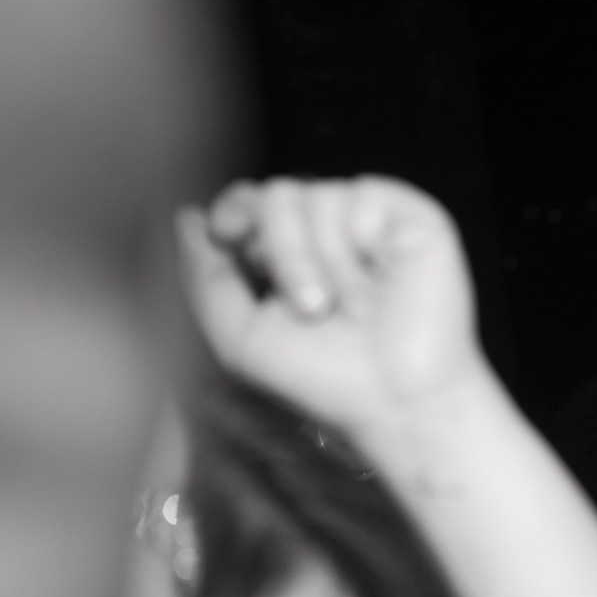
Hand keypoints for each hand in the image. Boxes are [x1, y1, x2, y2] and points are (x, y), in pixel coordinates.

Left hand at [176, 176, 491, 453]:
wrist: (396, 403)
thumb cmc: (327, 381)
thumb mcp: (240, 339)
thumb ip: (205, 279)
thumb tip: (186, 217)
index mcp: (289, 255)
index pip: (248, 203)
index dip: (233, 212)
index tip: (226, 237)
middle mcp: (328, 233)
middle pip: (275, 194)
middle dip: (280, 252)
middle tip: (311, 308)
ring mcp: (369, 222)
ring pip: (312, 193)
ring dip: (318, 259)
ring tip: (347, 305)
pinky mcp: (411, 216)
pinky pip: (360, 193)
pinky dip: (360, 241)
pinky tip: (379, 279)